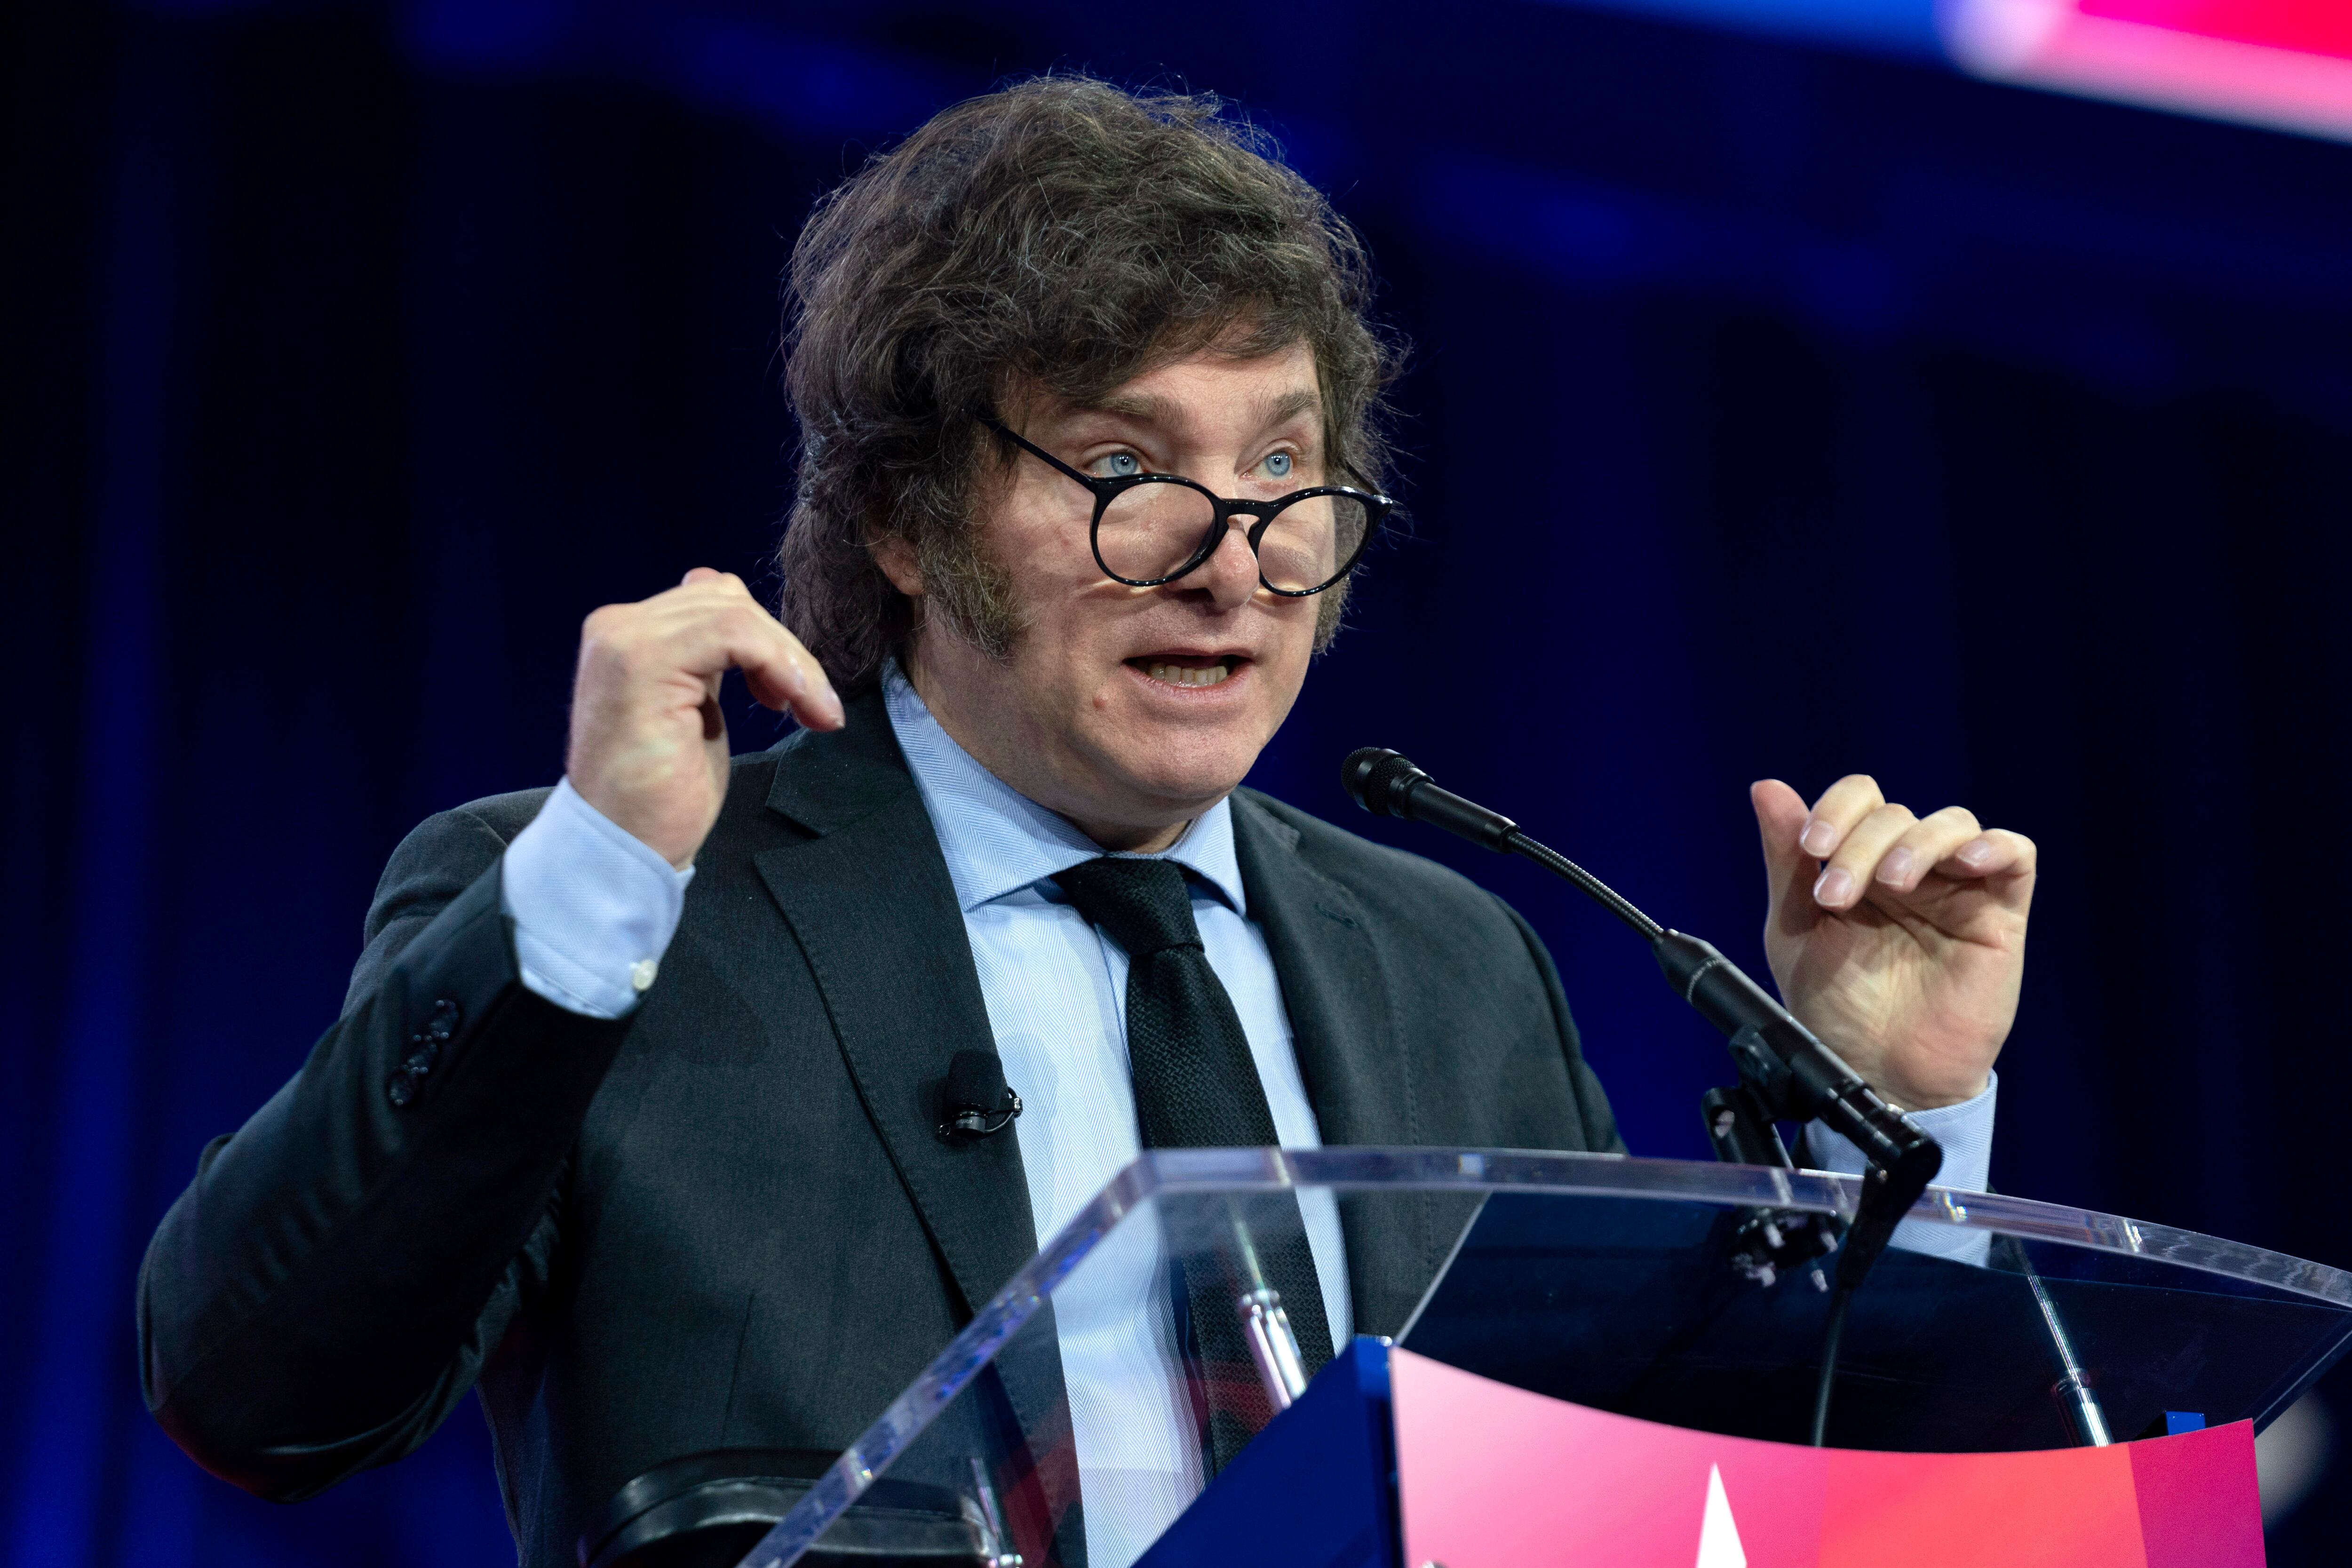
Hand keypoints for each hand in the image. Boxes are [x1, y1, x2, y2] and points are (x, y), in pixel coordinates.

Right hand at [567, 568, 843, 867]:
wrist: (627, 849)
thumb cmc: (663, 794)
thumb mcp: (696, 710)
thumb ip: (708, 660)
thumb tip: (739, 619)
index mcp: (628, 635)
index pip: (714, 601)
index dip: (768, 641)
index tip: (794, 697)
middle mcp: (617, 627)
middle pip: (728, 598)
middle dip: (785, 651)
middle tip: (815, 707)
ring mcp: (625, 640)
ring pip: (736, 612)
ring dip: (790, 661)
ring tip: (809, 710)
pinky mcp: (642, 661)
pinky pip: (733, 633)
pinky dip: (779, 664)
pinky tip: (796, 706)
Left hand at [1750, 776, 2034, 1109]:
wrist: (1877, 1071)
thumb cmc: (1836, 1009)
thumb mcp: (1795, 929)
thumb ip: (1785, 861)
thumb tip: (1767, 787)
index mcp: (1861, 865)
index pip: (1860, 799)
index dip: (1836, 808)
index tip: (1810, 846)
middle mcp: (1910, 869)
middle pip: (1895, 815)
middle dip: (1859, 846)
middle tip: (1835, 898)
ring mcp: (1956, 889)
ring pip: (1952, 824)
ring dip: (1915, 843)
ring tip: (1893, 886)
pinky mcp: (1999, 916)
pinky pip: (2015, 855)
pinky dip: (1993, 846)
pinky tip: (1965, 863)